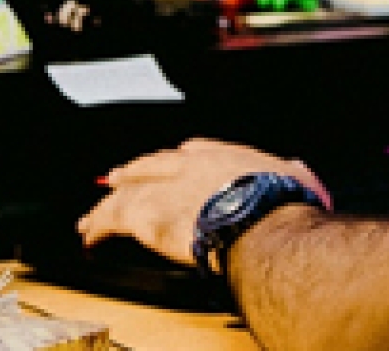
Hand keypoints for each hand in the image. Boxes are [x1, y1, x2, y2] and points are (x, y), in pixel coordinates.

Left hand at [76, 138, 331, 265]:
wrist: (261, 217)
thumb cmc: (281, 201)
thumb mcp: (296, 176)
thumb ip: (291, 171)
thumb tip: (299, 170)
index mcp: (223, 155)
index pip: (190, 152)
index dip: (176, 162)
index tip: (171, 165)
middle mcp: (189, 164)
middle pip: (151, 165)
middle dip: (134, 171)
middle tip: (118, 177)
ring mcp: (165, 186)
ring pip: (127, 191)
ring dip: (108, 203)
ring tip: (92, 215)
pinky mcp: (146, 214)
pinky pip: (113, 218)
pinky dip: (99, 227)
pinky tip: (89, 236)